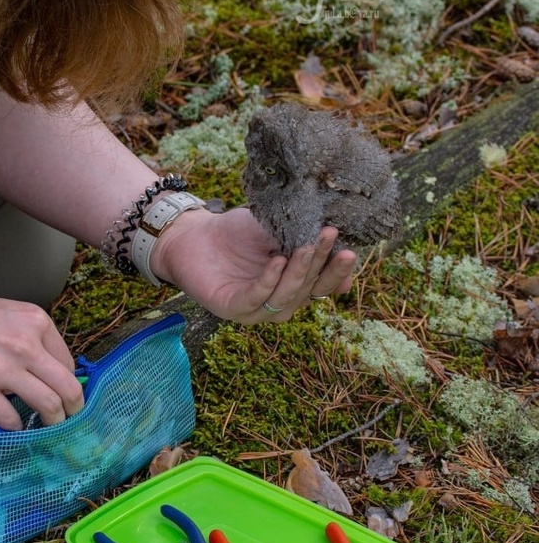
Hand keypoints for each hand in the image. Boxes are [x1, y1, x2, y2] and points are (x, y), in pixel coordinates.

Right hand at [0, 283, 84, 428]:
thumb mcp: (2, 314)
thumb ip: (26, 338)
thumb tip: (44, 371)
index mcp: (34, 320)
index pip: (67, 361)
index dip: (68, 383)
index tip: (65, 395)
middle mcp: (25, 344)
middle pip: (68, 388)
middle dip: (74, 410)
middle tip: (72, 421)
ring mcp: (3, 369)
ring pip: (49, 407)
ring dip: (52, 424)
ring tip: (47, 430)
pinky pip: (12, 420)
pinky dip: (14, 428)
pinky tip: (8, 424)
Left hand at [150, 207, 355, 322]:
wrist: (193, 233)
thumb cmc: (237, 233)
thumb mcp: (277, 233)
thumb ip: (306, 242)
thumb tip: (348, 253)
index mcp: (292, 287)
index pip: (321, 284)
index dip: (336, 269)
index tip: (348, 247)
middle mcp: (277, 303)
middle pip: (307, 289)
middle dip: (320, 263)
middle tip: (329, 236)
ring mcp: (254, 310)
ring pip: (285, 297)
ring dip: (298, 273)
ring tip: (306, 246)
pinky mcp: (230, 308)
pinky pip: (255, 298)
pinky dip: (268, 281)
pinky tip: (277, 261)